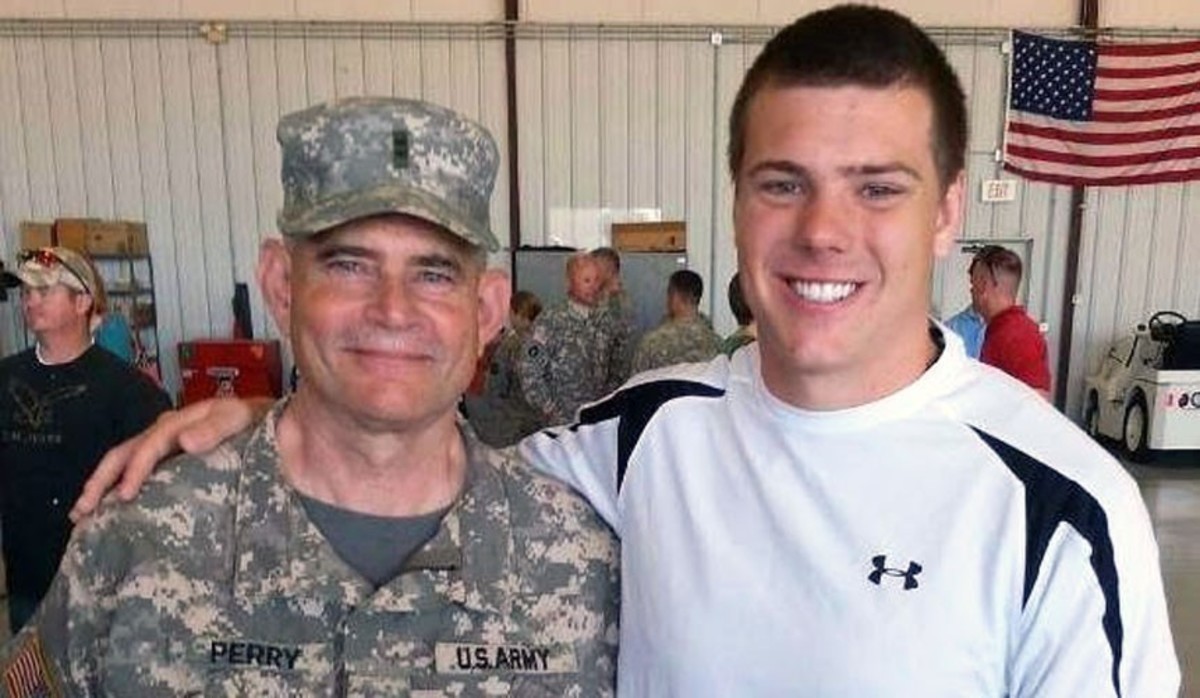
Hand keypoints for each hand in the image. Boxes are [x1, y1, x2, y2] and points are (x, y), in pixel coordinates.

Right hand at [69, 397, 270, 521]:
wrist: (274, 424)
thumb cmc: (256, 423)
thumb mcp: (239, 418)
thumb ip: (216, 428)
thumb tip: (183, 440)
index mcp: (179, 422)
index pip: (150, 444)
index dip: (136, 468)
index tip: (126, 494)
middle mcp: (166, 433)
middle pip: (125, 453)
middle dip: (101, 480)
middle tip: (82, 509)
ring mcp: (166, 448)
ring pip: (126, 463)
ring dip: (103, 487)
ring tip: (83, 514)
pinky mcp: (172, 462)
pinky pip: (141, 474)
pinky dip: (120, 490)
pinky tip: (110, 511)